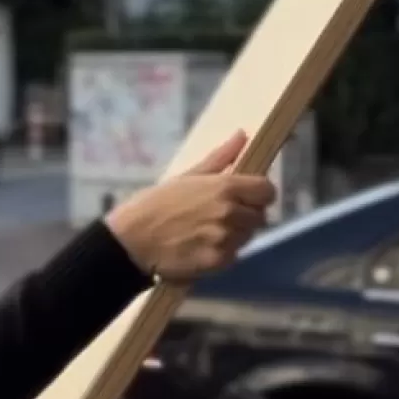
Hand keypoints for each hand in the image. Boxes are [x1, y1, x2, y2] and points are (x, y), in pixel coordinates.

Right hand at [105, 131, 277, 281]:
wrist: (131, 241)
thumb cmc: (156, 204)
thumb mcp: (188, 175)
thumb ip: (220, 158)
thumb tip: (243, 136)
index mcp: (226, 187)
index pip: (268, 191)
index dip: (260, 194)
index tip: (248, 196)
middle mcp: (231, 213)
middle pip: (259, 216)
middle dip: (246, 215)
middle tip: (220, 215)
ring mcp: (226, 239)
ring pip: (246, 237)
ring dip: (234, 234)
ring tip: (207, 231)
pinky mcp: (218, 262)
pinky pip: (234, 255)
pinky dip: (223, 252)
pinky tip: (202, 246)